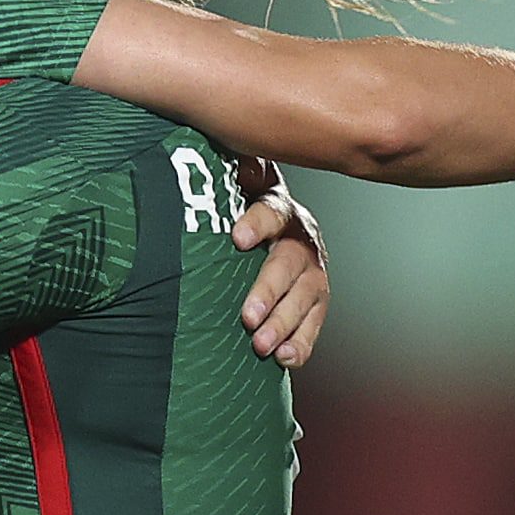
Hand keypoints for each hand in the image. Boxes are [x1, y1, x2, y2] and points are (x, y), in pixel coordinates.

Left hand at [230, 158, 329, 368]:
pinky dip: (301, 343)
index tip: (237, 238)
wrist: (269, 222)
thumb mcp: (231, 184)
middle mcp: (300, 237)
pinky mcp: (317, 300)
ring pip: (306, 297)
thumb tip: (197, 156)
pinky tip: (285, 358)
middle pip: (289, 263)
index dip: (257, 222)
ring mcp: (313, 270)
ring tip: (261, 346)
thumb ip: (221, 174)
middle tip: (247, 317)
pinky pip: (315, 322)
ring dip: (284, 323)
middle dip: (269, 291)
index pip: (271, 210)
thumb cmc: (238, 205)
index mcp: (277, 206)